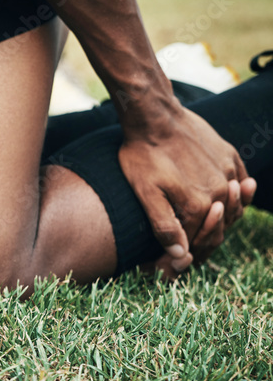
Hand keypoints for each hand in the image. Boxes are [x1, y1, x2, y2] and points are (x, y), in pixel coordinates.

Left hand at [119, 106, 247, 262]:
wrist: (154, 116)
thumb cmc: (142, 155)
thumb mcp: (145, 193)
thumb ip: (164, 226)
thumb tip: (181, 255)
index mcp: (198, 207)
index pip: (198, 243)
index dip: (183, 255)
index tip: (167, 264)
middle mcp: (219, 192)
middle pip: (218, 227)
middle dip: (203, 240)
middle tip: (188, 248)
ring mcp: (227, 172)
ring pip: (231, 206)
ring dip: (222, 219)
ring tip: (207, 227)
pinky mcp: (229, 155)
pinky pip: (239, 180)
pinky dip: (236, 193)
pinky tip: (228, 196)